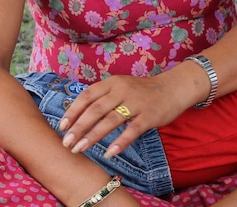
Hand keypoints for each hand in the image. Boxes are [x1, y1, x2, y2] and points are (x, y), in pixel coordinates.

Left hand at [59, 74, 184, 157]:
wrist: (174, 88)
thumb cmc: (143, 91)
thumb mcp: (122, 87)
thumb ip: (103, 97)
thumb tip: (78, 115)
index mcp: (113, 83)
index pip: (87, 96)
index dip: (73, 111)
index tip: (62, 127)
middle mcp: (123, 90)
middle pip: (96, 110)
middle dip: (79, 127)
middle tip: (67, 143)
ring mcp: (136, 103)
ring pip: (110, 120)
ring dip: (93, 136)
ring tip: (80, 149)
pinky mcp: (149, 116)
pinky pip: (132, 130)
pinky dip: (119, 142)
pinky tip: (109, 153)